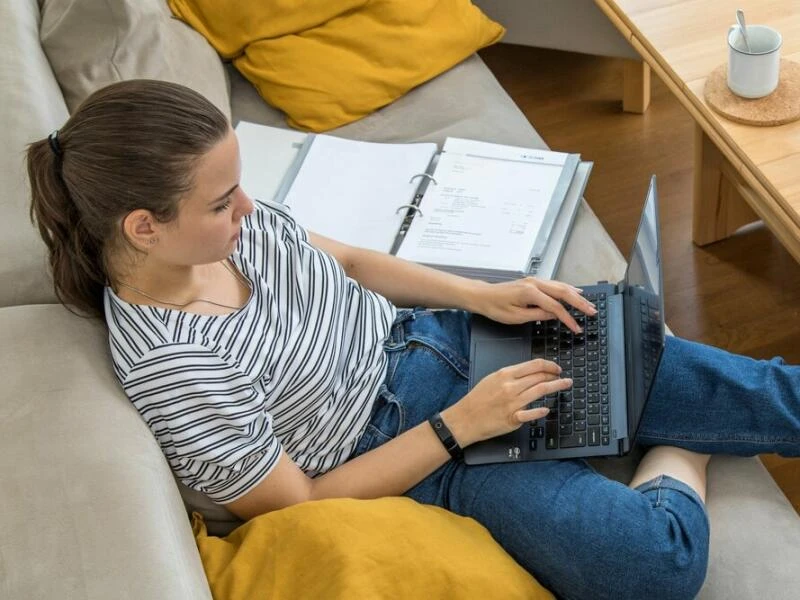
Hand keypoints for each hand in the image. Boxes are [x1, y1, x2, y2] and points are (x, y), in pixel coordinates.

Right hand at [442, 358, 572, 446]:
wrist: (465, 418)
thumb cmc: (478, 399)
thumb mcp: (492, 379)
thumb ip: (511, 375)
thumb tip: (530, 372)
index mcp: (505, 374)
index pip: (534, 365)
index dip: (549, 365)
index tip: (557, 368)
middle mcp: (510, 387)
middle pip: (540, 377)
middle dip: (555, 376)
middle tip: (563, 377)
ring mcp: (512, 403)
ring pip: (540, 391)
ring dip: (556, 387)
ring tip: (565, 385)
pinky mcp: (512, 418)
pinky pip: (531, 413)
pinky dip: (540, 411)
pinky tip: (547, 409)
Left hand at [470, 277, 596, 332]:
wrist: (483, 295)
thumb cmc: (495, 307)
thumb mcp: (515, 317)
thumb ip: (537, 315)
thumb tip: (554, 316)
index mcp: (530, 293)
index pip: (556, 307)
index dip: (569, 319)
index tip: (577, 328)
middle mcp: (535, 283)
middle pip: (564, 292)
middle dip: (580, 303)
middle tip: (592, 312)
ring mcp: (535, 280)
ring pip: (561, 286)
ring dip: (577, 295)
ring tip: (589, 304)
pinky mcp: (533, 282)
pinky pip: (555, 284)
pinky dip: (567, 289)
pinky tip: (575, 292)